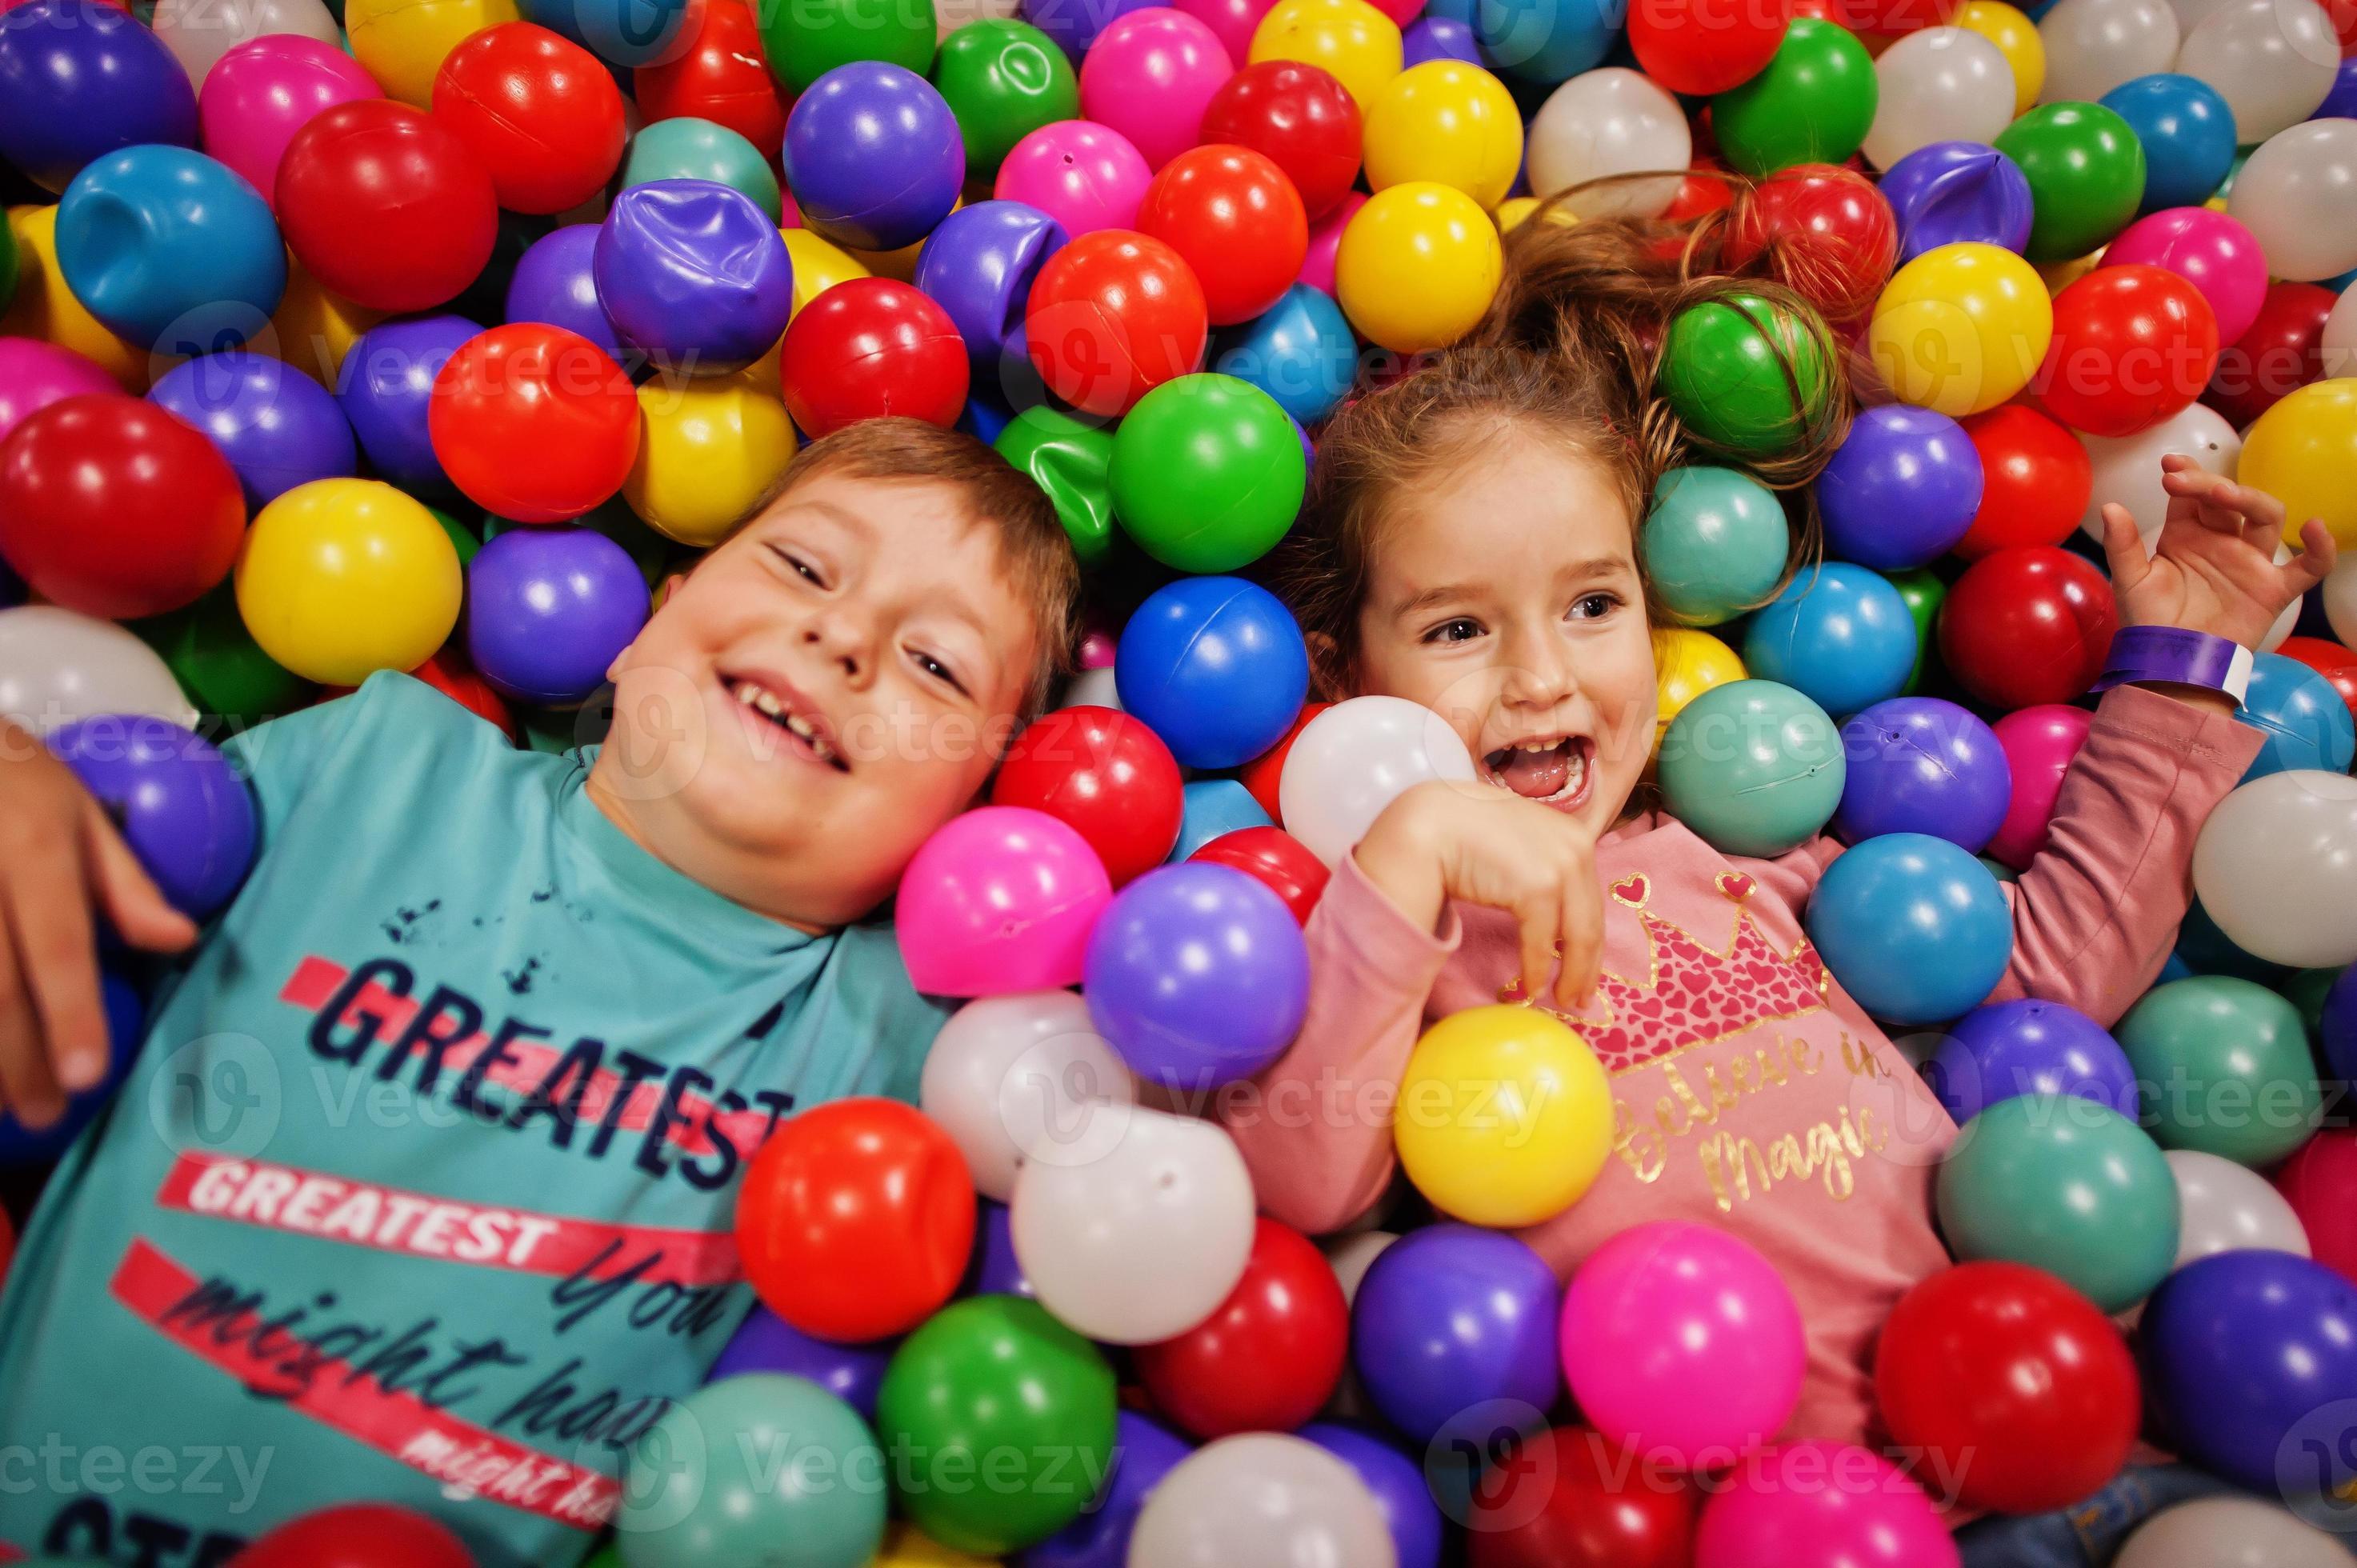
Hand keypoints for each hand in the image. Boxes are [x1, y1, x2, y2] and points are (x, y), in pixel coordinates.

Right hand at [0, 719, 193, 1127]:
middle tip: (45, 1114)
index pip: (56, 942)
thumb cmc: (16, 781)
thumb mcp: (81, 814)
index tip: (86, 1074)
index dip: (70, 1011)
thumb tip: (183, 940)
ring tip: (4, 1106)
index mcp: (33, 848)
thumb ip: (128, 885)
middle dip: (18, 1058)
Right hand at [1355, 779, 1604, 1009]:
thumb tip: (1550, 909)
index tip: (1588, 970)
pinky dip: (1537, 969)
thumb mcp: (1518, 841)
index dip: (1593, 939)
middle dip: (1588, 966)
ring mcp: (1560, 867)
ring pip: (1578, 936)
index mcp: (1575, 835)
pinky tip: (1531, 987)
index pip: (1592, 898)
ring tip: (1561, 1000)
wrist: (1433, 824)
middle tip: (1580, 999)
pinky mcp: (1538, 887)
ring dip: (1571, 975)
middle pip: (1592, 921)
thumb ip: (1540, 863)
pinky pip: (1543, 942)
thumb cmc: (1465, 832)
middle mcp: (1577, 848)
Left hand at [2100, 456, 2337, 648]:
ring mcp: (2250, 562)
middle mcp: (2222, 541)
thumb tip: (2109, 506)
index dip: (2187, 475)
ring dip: (2249, 499)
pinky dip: (2320, 549)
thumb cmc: (2150, 621)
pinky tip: (2314, 528)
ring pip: (2266, 517)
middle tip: (2181, 480)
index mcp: (2187, 534)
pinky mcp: (2273, 589)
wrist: (2169, 664)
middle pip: (2228, 499)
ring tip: (2222, 494)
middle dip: (2207, 484)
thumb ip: (2122, 545)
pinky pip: (2309, 567)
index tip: (2170, 465)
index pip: (2193, 495)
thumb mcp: (2130, 581)